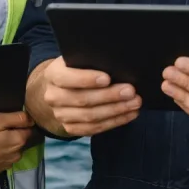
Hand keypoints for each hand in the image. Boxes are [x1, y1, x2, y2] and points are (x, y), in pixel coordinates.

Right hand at [0, 111, 33, 177]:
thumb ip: (17, 118)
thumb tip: (32, 119)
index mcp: (19, 141)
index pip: (29, 129)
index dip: (20, 123)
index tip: (9, 120)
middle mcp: (16, 155)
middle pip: (20, 141)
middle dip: (13, 134)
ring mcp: (6, 165)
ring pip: (11, 151)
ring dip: (5, 146)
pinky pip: (2, 159)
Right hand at [25, 56, 140, 136]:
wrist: (63, 88)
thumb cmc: (78, 68)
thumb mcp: (79, 59)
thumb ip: (91, 60)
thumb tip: (117, 64)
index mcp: (53, 74)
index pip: (66, 78)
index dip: (86, 79)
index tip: (107, 78)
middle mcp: (53, 96)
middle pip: (82, 99)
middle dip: (109, 96)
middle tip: (130, 91)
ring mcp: (60, 115)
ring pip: (90, 116)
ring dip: (116, 110)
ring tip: (135, 103)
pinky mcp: (70, 128)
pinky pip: (94, 128)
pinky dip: (114, 121)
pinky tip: (129, 114)